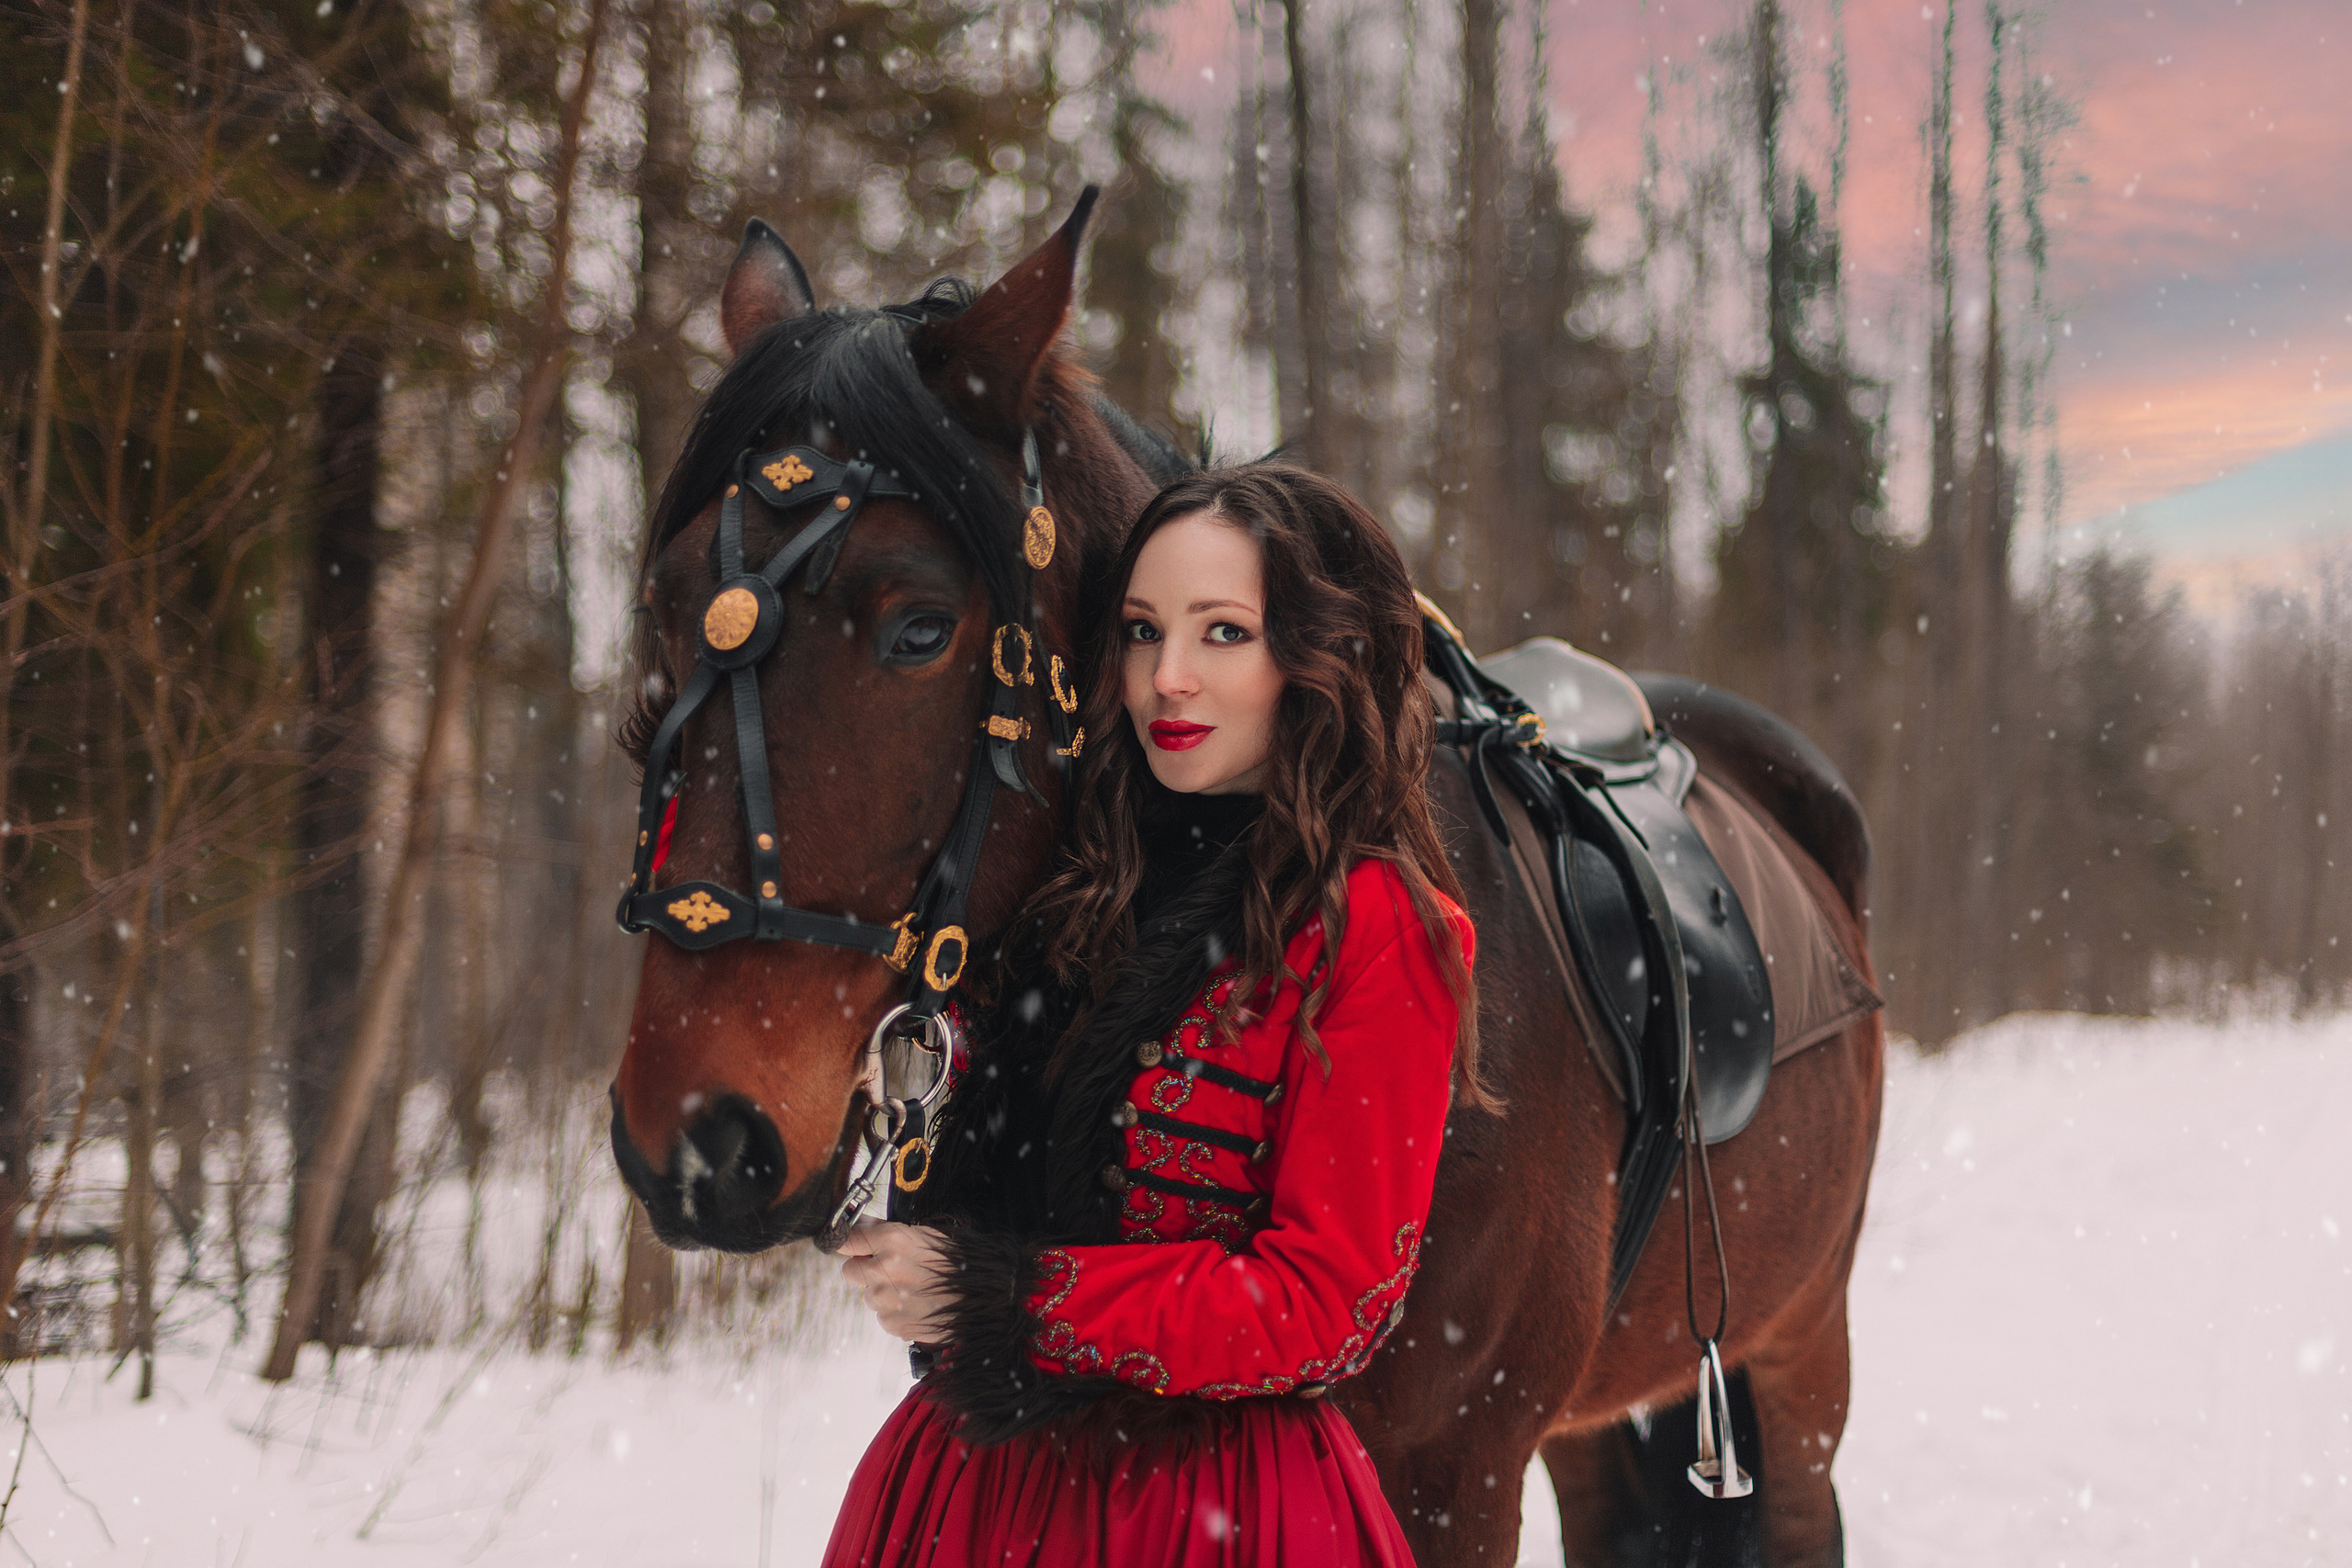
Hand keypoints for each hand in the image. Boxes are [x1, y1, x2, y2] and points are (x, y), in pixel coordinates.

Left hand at [836, 1221, 951, 1342]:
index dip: (850, 1242)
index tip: (851, 1244)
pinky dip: (894, 1311)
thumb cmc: (958, 1264)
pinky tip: (915, 1304)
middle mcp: (882, 1270)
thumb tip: (863, 1224)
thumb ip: (889, 1230)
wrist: (980, 1300)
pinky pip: (882, 1315)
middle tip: (887, 1268)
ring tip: (911, 1289)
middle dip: (864, 1269)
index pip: (847, 1238)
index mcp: (892, 1241)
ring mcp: (884, 1300)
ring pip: (867, 1295)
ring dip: (881, 1291)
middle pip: (850, 1270)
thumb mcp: (928, 1234)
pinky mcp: (890, 1323)